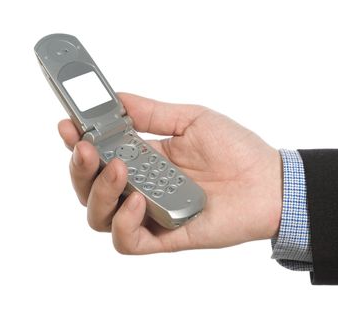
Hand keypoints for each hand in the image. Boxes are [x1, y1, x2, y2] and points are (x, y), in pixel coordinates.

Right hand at [58, 93, 281, 253]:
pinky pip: (128, 241)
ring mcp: (152, 212)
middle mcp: (143, 186)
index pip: (99, 153)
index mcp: (146, 157)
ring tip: (120, 169)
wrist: (269, 181)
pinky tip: (140, 200)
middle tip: (86, 146)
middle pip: (90, 187)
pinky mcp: (166, 236)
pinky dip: (123, 222)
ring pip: (100, 215)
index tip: (68, 124)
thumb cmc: (236, 150)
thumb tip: (116, 97)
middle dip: (80, 167)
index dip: (78, 141)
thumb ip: (152, 112)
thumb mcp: (191, 119)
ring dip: (99, 192)